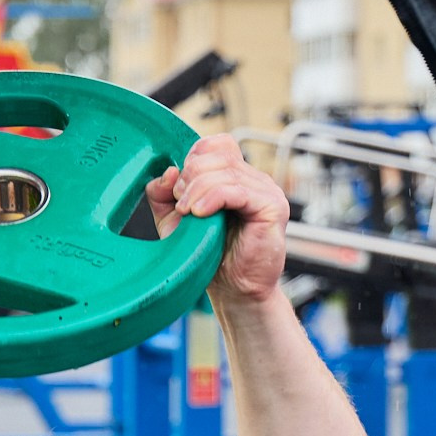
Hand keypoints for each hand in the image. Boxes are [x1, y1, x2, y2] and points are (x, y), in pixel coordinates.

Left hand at [144, 135, 290, 309]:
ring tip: (187, 213)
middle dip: (190, 176)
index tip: (177, 190)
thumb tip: (167, 172)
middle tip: (180, 205)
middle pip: (218, 154)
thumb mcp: (175, 223)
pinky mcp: (272, 207)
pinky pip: (237, 190)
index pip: (216, 144)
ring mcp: (266, 191)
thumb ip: (164, 196)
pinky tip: (200, 213)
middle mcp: (254, 179)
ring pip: (225, 171)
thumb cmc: (211, 258)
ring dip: (196, 190)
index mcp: (236, 177)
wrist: (236, 290)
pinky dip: (213, 198)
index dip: (192, 159)